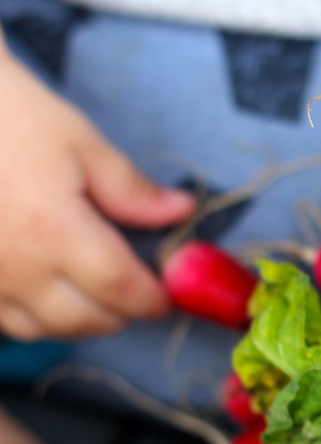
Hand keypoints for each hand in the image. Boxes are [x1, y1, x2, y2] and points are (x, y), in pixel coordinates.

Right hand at [0, 49, 193, 339]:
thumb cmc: (7, 114)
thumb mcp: (80, 142)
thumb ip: (131, 189)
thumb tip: (180, 212)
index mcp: (52, 232)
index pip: (120, 289)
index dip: (153, 299)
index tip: (169, 293)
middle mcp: (14, 267)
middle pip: (83, 320)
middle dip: (121, 312)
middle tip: (138, 289)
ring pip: (40, 329)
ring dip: (79, 320)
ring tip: (97, 291)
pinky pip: (3, 321)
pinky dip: (35, 316)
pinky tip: (49, 287)